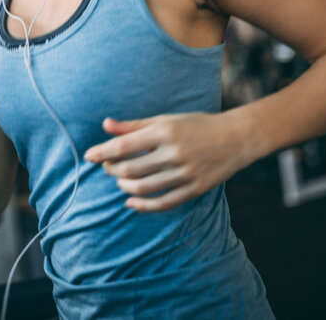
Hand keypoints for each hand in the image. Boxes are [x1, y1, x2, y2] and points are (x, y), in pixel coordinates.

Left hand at [83, 113, 254, 211]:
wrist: (237, 138)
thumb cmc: (197, 125)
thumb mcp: (166, 120)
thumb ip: (134, 125)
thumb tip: (105, 125)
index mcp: (165, 132)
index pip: (124, 146)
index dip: (102, 152)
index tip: (88, 156)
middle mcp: (174, 153)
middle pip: (130, 170)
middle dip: (112, 170)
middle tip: (108, 166)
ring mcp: (185, 174)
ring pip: (143, 188)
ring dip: (124, 187)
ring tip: (121, 181)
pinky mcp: (194, 190)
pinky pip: (162, 203)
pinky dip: (142, 206)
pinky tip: (130, 202)